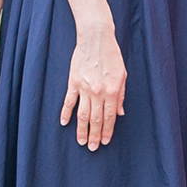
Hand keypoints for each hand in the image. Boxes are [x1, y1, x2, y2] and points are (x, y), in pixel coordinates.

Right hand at [61, 22, 126, 149]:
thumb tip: (119, 113)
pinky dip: (66, 113)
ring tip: (81, 142)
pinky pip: (69, 101)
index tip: (105, 141)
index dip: (108, 131)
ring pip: (82, 114)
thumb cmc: (112, 55)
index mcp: (111, 91)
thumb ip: (120, 95)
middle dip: (95, 136)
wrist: (96, 38)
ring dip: (81, 130)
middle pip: (96, 119)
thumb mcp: (122, 75)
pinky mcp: (73, 82)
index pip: (109, 117)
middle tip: (93, 148)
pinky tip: (65, 123)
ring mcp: (84, 88)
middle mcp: (98, 92)